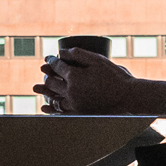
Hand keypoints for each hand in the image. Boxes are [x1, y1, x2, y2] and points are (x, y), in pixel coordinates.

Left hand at [35, 48, 165, 114]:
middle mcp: (71, 92)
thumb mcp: (98, 60)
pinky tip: (45, 107)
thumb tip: (62, 52)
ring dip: (45, 92)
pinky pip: (60, 112)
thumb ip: (79, 54)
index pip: (57, 66)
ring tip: (37, 88)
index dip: (51, 60)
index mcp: (75, 77)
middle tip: (43, 71)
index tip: (49, 58)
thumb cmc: (116, 77)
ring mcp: (75, 105)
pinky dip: (51, 109)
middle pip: (52, 82)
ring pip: (54, 98)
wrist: (128, 97)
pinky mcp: (80, 114)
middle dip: (46, 75)